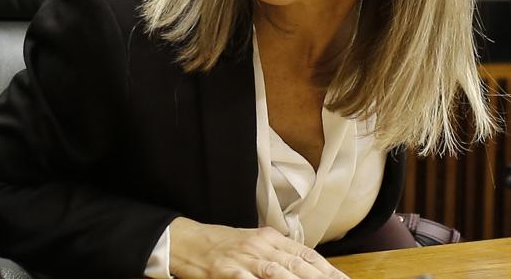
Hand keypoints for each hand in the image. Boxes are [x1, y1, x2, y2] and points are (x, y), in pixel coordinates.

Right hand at [168, 218, 348, 278]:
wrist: (183, 240)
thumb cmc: (218, 243)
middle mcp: (259, 246)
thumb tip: (303, 266)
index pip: (305, 254)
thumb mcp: (251, 241)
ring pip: (278, 273)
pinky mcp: (226, 271)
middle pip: (298, 266)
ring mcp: (243, 259)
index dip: (327, 270)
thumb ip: (276, 252)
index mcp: (268, 237)